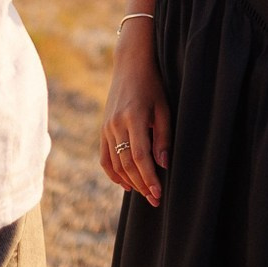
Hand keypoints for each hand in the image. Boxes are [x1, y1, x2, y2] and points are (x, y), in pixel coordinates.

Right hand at [99, 24, 170, 205]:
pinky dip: (113, 173)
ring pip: (115, 163)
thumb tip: (163, 164)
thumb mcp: (164, 108)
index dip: (149, 178)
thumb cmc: (153, 85)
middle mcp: (116, 125)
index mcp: (133, 118)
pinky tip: (125, 184)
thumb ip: (163, 137)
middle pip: (127, 164)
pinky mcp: (103, 129)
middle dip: (142, 185)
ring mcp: (106, 127)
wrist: (130, 65)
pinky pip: (104, 157)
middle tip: (155, 200)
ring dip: (130, 181)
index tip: (159, 194)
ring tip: (145, 193)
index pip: (140, 157)